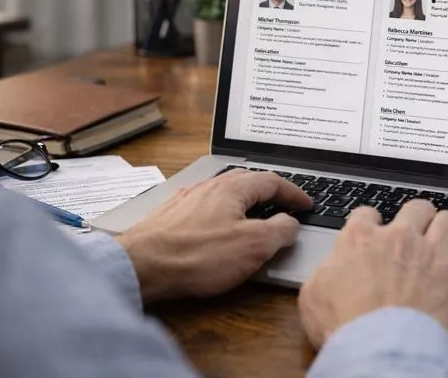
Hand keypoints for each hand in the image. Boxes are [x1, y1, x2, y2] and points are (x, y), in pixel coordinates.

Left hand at [115, 169, 311, 302]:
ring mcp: (187, 199)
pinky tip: (217, 228)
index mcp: (232, 187)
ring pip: (224, 193)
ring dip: (244, 202)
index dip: (294, 192)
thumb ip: (280, 230)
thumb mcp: (254, 246)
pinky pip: (204, 207)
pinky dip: (221, 214)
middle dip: (269, 192)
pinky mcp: (170, 216)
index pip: (272, 180)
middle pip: (247, 181)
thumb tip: (291, 223)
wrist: (141, 266)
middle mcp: (209, 186)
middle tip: (283, 205)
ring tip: (254, 216)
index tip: (306, 203)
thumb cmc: (197, 255)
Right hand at [297, 199, 447, 347]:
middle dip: (417, 218)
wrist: (379, 351)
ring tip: (447, 240)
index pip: (367, 213)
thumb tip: (331, 268)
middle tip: (417, 233)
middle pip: (415, 207)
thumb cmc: (345, 328)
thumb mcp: (313, 296)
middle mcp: (399, 238)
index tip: (376, 232)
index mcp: (360, 239)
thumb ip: (325, 272)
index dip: (372, 223)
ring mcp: (432, 252)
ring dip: (447, 229)